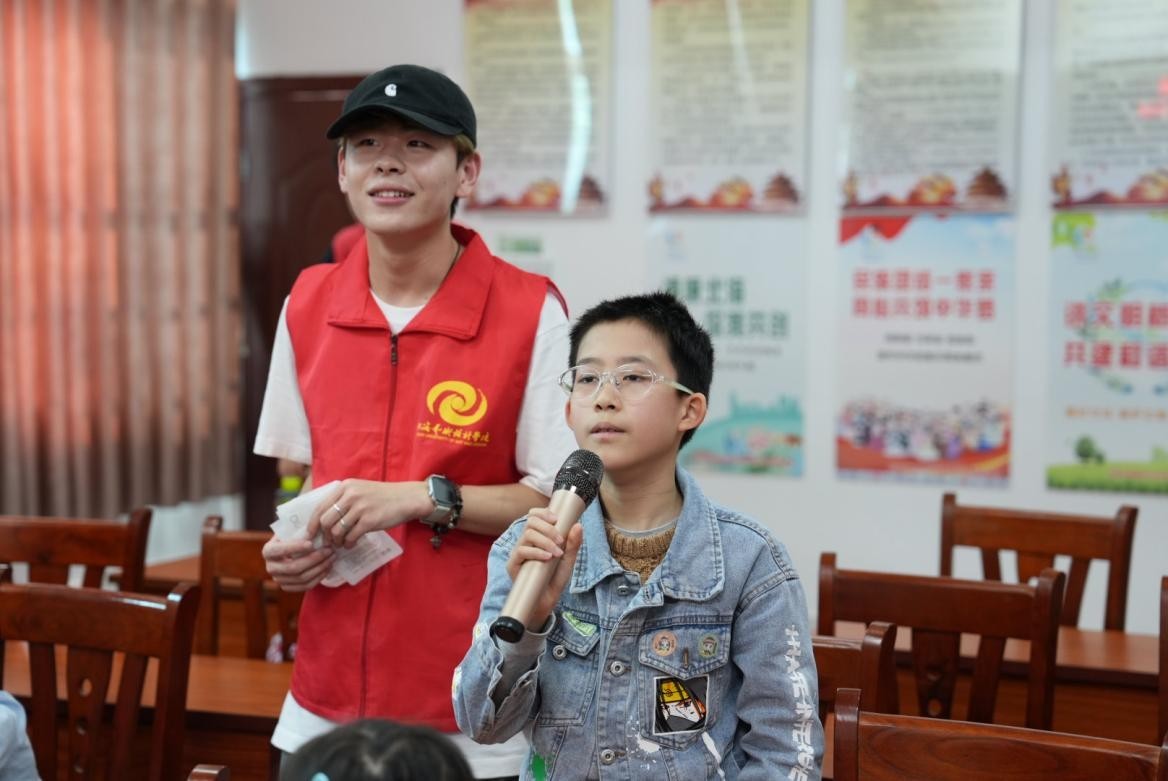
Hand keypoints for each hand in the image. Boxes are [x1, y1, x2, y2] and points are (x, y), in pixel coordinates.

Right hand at [263, 535, 334, 591]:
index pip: (279, 550)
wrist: (290, 550)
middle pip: (293, 567)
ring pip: (301, 578)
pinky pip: (306, 586)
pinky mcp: (288, 587)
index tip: (311, 543)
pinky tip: (328, 567)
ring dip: (320, 568)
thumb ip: (299, 531)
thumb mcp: (292, 530)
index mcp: (268, 550)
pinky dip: (319, 577)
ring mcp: (278, 580)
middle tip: (329, 550)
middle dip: (314, 559)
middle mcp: (270, 567)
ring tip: (332, 557)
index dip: (294, 548)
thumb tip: (312, 533)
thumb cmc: (293, 537)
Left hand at [308, 479, 430, 548]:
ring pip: (337, 530)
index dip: (312, 523)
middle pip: (325, 521)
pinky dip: (348, 543)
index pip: (320, 507)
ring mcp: (360, 508)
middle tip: (328, 542)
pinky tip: (351, 544)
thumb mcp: (360, 490)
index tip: (310, 535)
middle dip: (324, 535)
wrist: (407, 498)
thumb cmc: (382, 496)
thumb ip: (342, 500)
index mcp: (345, 487)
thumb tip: (323, 520)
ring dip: (337, 541)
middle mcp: (351, 495)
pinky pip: (351, 536)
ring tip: (341, 543)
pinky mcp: (370, 520)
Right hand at [506, 507, 583, 627]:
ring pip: (527, 535)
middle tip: (560, 541)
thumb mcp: (568, 560)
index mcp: (537, 537)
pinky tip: (547, 558)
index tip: (556, 519)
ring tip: (556, 553)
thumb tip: (578, 525)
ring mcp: (518, 553)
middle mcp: (526, 542)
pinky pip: (521, 551)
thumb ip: (573, 544)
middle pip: (531, 522)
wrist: (546, 602)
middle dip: (548, 528)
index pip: (534, 516)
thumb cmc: (554, 579)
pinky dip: (536, 552)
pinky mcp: (513, 565)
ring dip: (545, 541)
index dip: (543, 513)